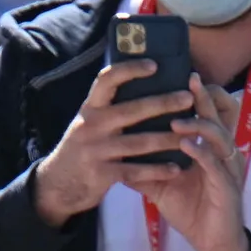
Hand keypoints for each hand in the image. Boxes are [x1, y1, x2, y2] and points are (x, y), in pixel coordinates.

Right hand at [34, 57, 195, 222]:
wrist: (58, 185)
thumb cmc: (82, 148)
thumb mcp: (89, 123)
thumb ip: (110, 108)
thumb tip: (145, 86)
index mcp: (90, 108)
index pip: (107, 80)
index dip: (130, 69)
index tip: (154, 64)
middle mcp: (92, 126)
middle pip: (131, 110)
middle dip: (162, 103)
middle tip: (188, 98)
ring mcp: (96, 151)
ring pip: (138, 143)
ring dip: (167, 139)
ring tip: (192, 135)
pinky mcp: (101, 175)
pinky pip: (135, 172)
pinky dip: (157, 171)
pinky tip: (176, 169)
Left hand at [129, 69, 250, 250]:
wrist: (213, 243)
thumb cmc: (193, 211)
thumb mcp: (164, 188)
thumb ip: (146, 171)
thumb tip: (119, 160)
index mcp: (210, 149)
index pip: (208, 115)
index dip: (200, 96)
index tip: (182, 76)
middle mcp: (223, 154)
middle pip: (219, 117)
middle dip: (204, 98)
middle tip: (189, 79)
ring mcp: (228, 168)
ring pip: (219, 137)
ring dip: (199, 126)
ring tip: (178, 120)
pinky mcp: (227, 187)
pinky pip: (216, 165)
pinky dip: (202, 154)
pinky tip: (187, 146)